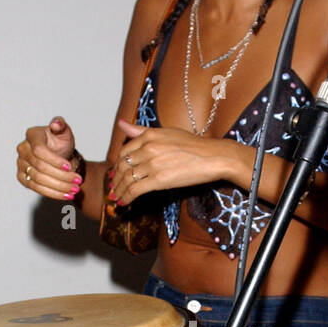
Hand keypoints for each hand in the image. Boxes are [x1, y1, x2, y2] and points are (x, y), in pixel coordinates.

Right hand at [16, 117, 82, 199]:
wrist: (59, 156)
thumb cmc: (60, 142)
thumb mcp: (64, 132)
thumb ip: (61, 126)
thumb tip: (56, 124)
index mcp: (32, 135)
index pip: (39, 150)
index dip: (54, 160)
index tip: (69, 166)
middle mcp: (23, 149)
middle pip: (40, 167)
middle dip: (61, 176)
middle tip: (78, 181)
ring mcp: (20, 164)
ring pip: (38, 179)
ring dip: (59, 187)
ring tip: (75, 190)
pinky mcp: (22, 177)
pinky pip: (36, 188)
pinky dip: (53, 193)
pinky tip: (66, 195)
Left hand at [111, 119, 230, 203]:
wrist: (213, 156)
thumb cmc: (194, 145)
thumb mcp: (166, 132)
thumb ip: (141, 131)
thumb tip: (122, 124)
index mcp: (148, 135)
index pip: (124, 151)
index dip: (117, 164)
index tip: (117, 173)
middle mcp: (148, 148)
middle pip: (122, 166)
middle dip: (115, 180)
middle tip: (114, 188)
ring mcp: (152, 164)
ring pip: (126, 179)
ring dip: (119, 191)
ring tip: (117, 197)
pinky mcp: (159, 180)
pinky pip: (135, 190)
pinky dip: (126, 197)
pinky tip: (124, 202)